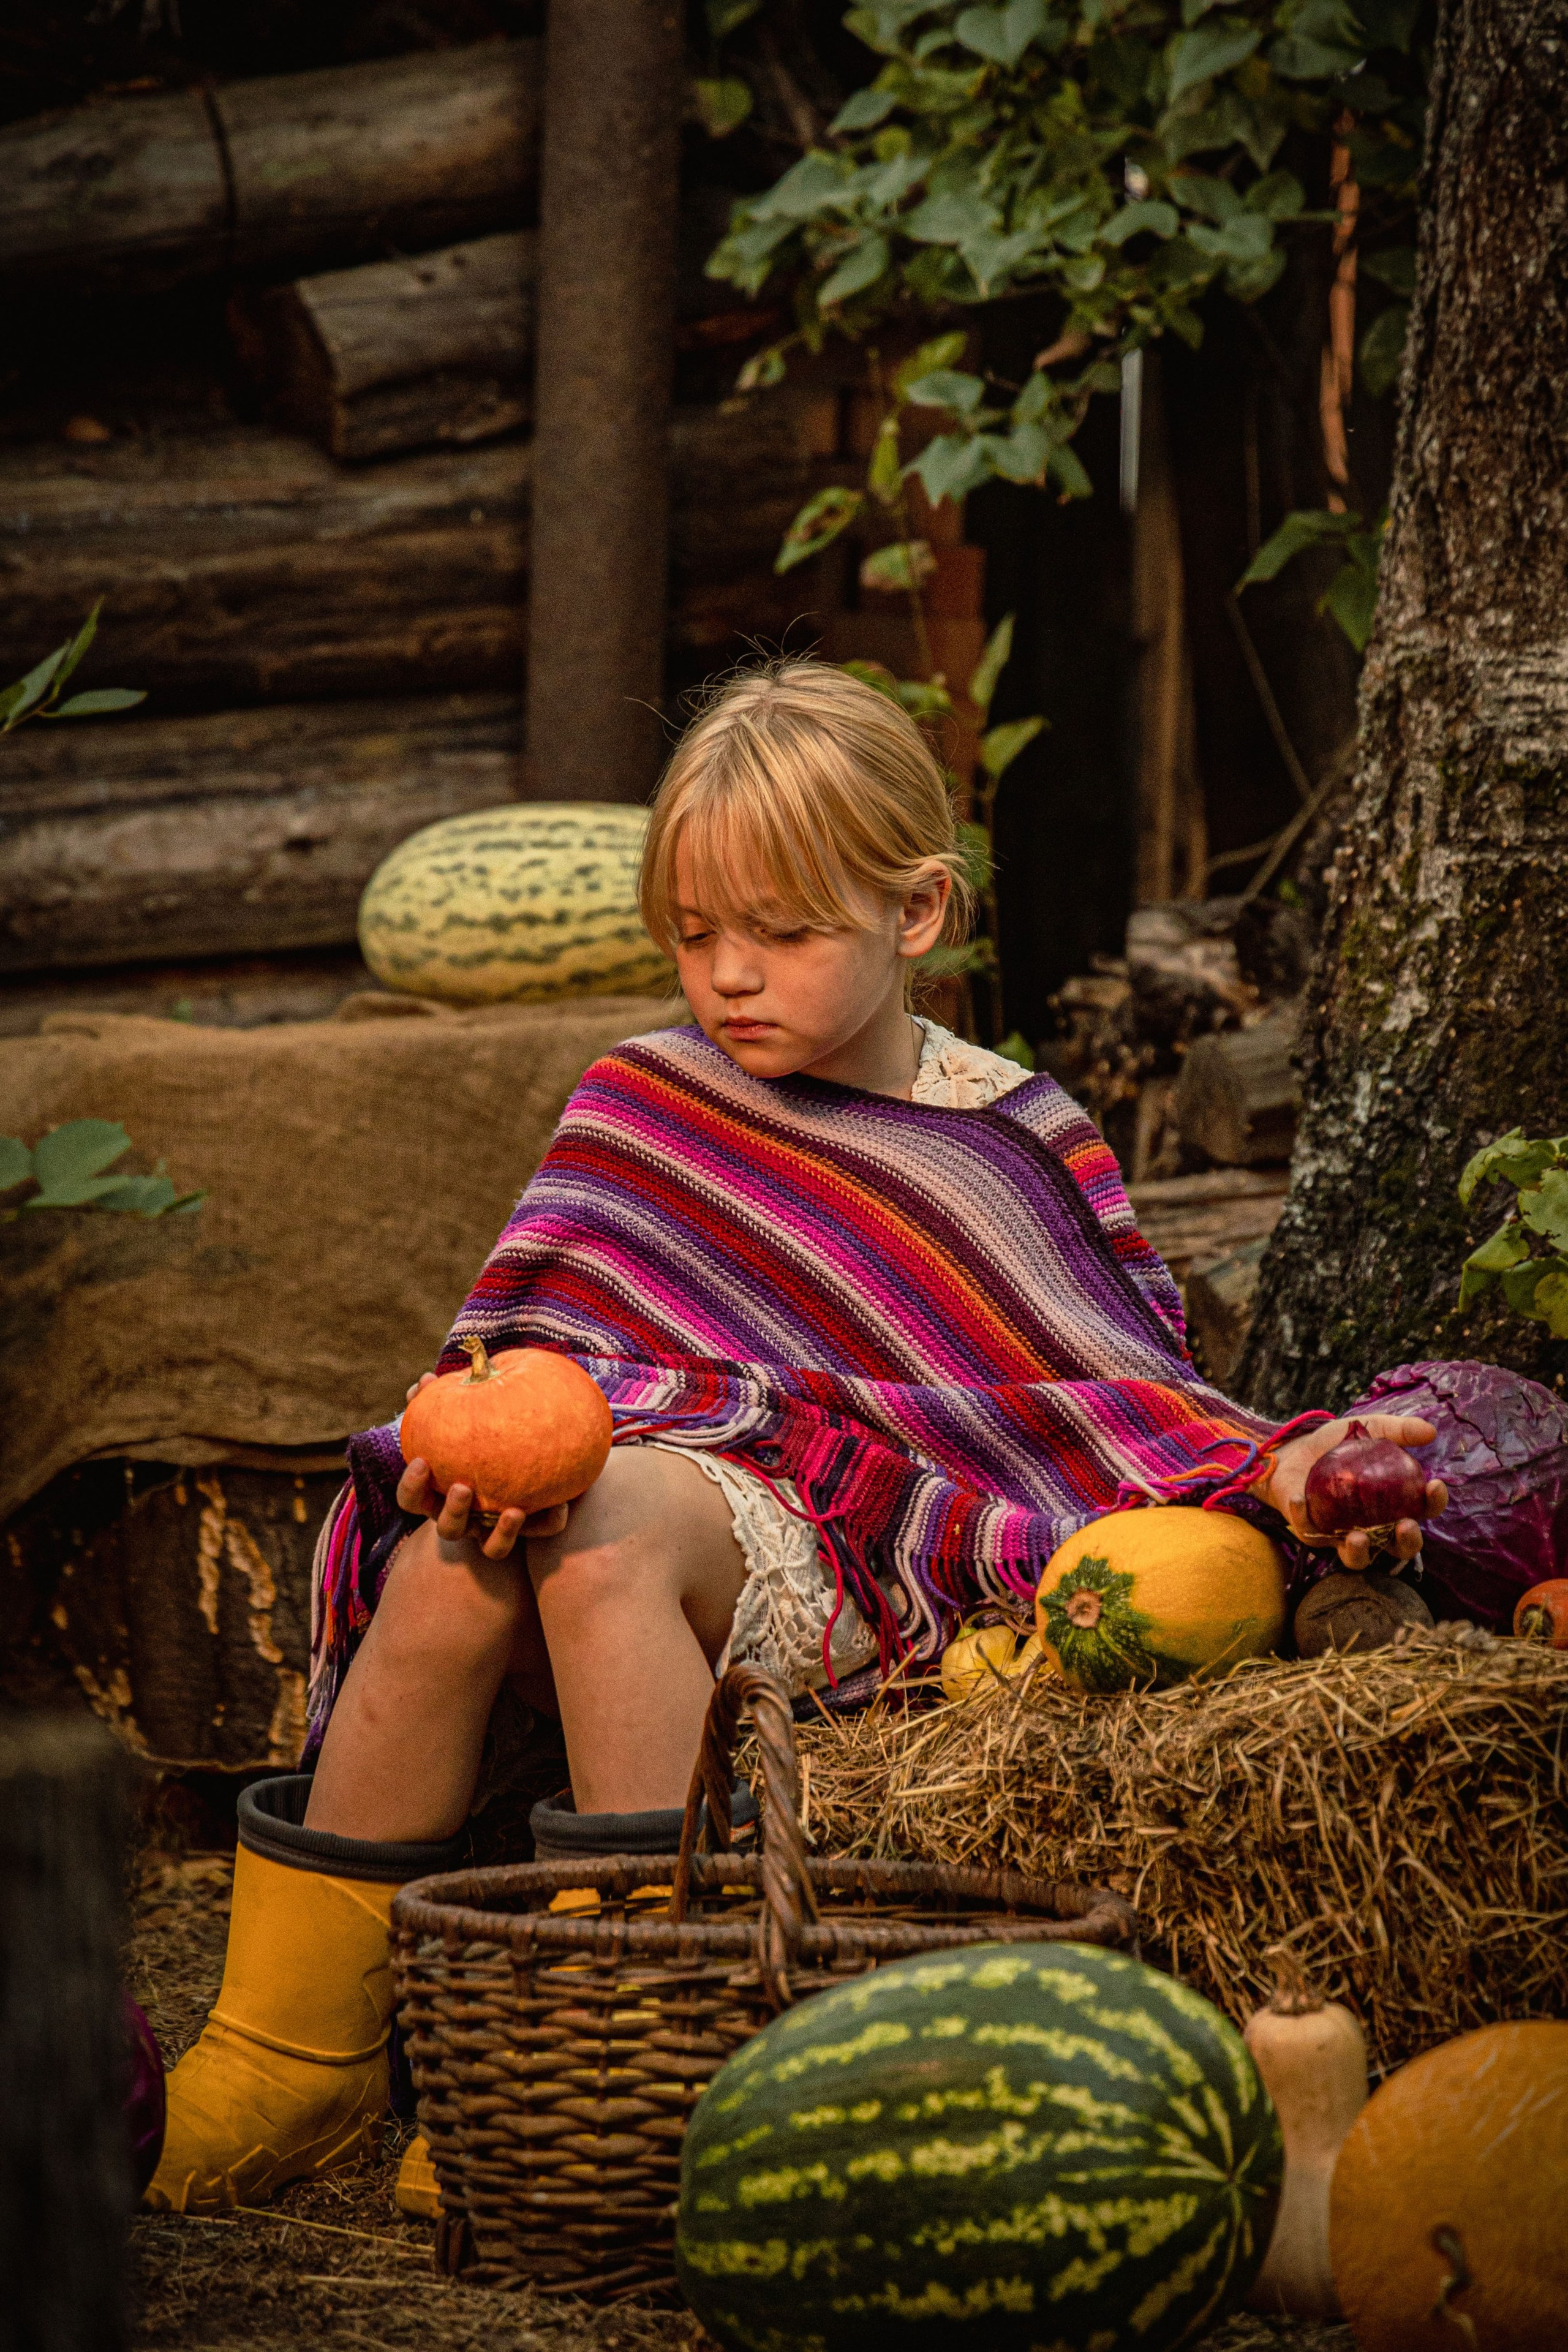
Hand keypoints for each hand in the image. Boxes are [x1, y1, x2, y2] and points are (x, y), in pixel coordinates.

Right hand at [397, 1372, 570, 1559]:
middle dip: (453, 1512)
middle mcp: (467, 1519)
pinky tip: (563, 1506)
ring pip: (493, 1548)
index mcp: (442, 1496)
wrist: (528, 1466)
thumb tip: (425, 1380)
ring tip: (514, 1509)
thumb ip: (442, 1401)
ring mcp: (498, 1530)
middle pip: (449, 1529)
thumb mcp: (462, 1420)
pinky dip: (549, 1521)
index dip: (411, 1487)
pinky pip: (540, 1532)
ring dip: (502, 1532)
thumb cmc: (480, 1438)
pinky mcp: (530, 1532)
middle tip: (464, 1487)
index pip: (412, 1500)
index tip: (420, 1461)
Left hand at [1259, 1414, 1447, 1570]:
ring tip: (1357, 1538)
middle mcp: (1373, 1527)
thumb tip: (1431, 1432)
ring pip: (1357, 1558)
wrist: (1294, 1450)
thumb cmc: (1337, 1444)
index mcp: (1393, 1504)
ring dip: (1360, 1553)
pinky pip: (1310, 1533)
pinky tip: (1299, 1499)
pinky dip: (1304, 1518)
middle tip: (1405, 1526)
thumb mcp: (1368, 1429)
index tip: (1434, 1486)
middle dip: (1407, 1542)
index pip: (1422, 1511)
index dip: (1434, 1503)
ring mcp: (1342, 1534)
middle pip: (1399, 1547)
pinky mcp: (1312, 1534)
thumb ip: (1398, 1430)